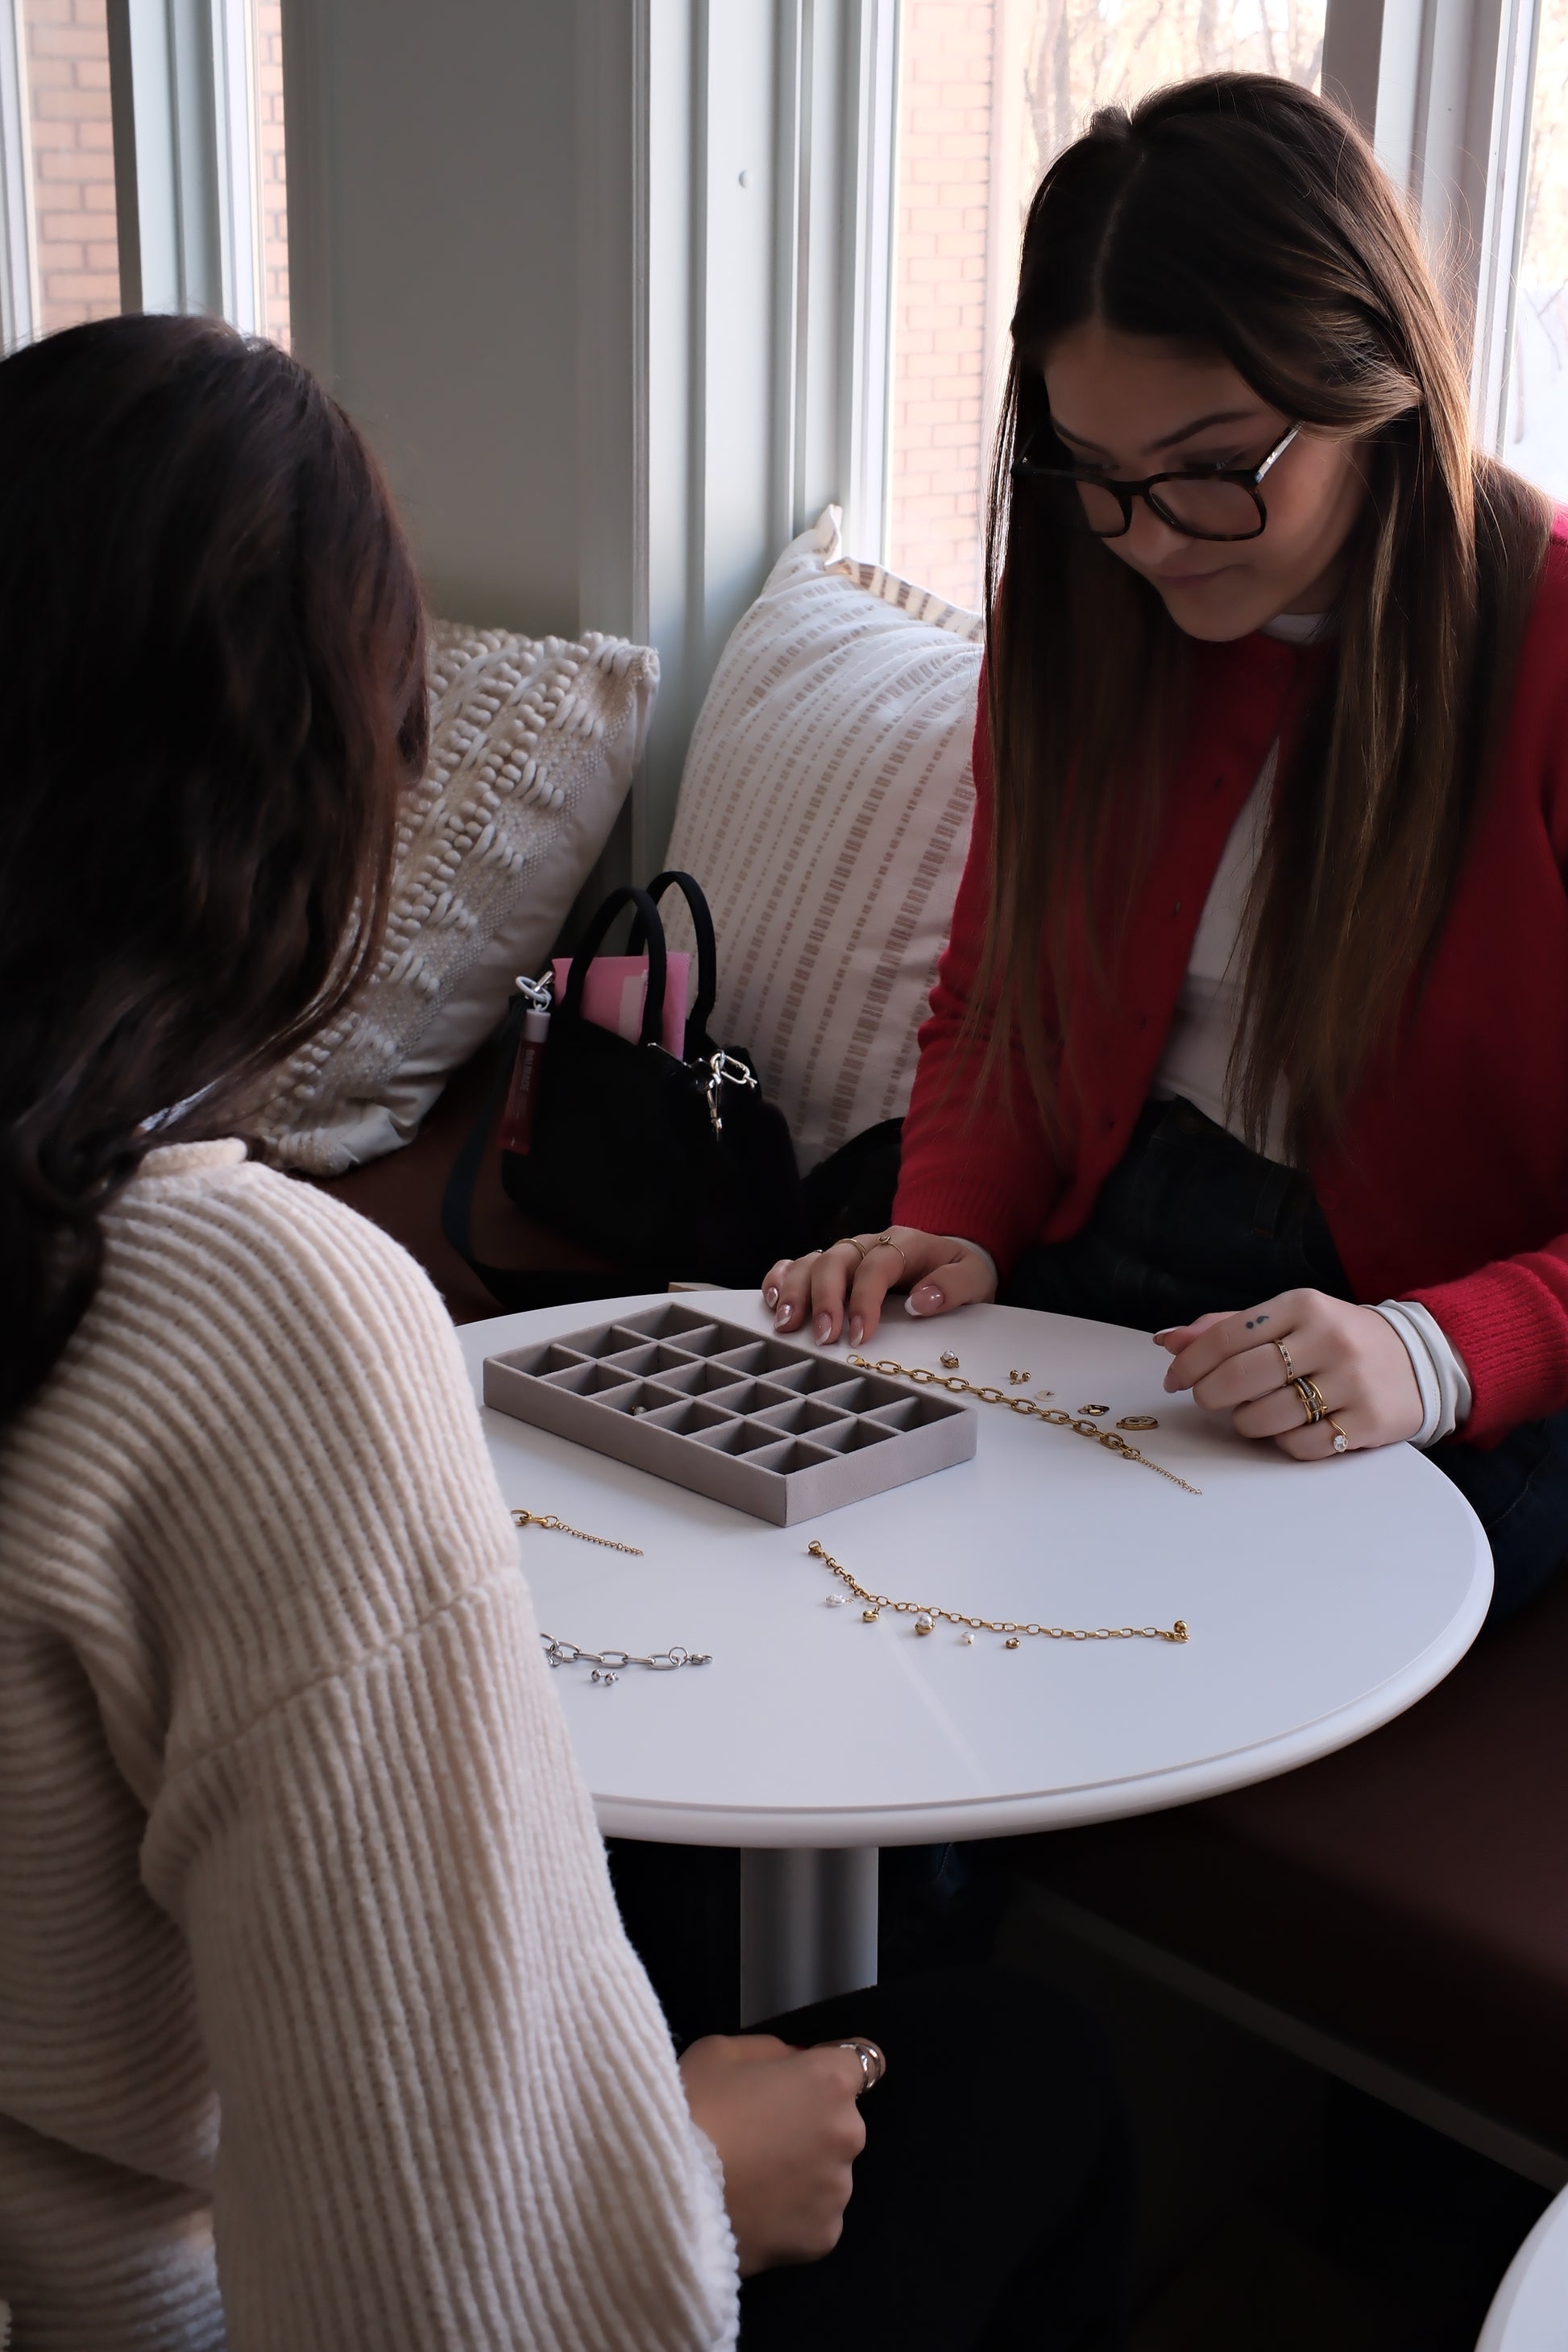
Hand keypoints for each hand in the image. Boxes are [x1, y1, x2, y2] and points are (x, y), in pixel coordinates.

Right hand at [678, 2033, 869, 2275]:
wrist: (664, 2193)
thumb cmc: (692, 2109)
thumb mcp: (720, 2051)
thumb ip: (772, 2051)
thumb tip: (796, 2064)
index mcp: (829, 2081)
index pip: (860, 2064)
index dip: (828, 2072)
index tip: (802, 2085)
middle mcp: (847, 2133)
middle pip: (840, 2122)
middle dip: (811, 2124)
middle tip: (759, 2137)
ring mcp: (838, 2190)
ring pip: (828, 2173)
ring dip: (802, 2172)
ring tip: (751, 2179)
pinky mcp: (823, 2237)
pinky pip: (814, 2217)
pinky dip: (792, 2214)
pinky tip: (754, 2211)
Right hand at [762, 1229, 996, 1347]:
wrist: (951, 1262)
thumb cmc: (959, 1273)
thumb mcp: (974, 1278)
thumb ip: (953, 1287)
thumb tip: (921, 1301)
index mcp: (904, 1243)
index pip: (877, 1265)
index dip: (865, 1299)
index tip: (861, 1335)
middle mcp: (868, 1243)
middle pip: (835, 1260)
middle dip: (824, 1299)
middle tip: (823, 1337)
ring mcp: (846, 1253)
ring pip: (810, 1261)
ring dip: (794, 1292)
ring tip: (787, 1325)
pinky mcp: (831, 1268)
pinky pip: (796, 1265)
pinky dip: (779, 1279)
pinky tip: (772, 1303)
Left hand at [1156, 1288, 1422, 1455]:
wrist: (1417, 1360)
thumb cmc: (1335, 1339)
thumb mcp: (1288, 1320)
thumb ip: (1228, 1328)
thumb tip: (1168, 1340)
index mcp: (1303, 1305)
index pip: (1227, 1335)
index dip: (1190, 1362)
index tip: (1174, 1379)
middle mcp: (1329, 1338)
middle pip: (1242, 1376)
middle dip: (1210, 1394)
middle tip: (1206, 1400)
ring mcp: (1352, 1382)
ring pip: (1267, 1417)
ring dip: (1246, 1423)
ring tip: (1252, 1415)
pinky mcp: (1368, 1422)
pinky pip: (1301, 1445)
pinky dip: (1283, 1443)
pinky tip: (1288, 1430)